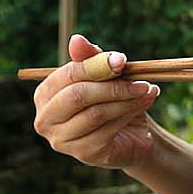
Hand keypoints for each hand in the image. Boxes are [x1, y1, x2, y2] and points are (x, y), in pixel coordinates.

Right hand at [32, 34, 160, 168]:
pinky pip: (108, 129)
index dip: (96, 66)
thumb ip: (89, 59)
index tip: (122, 61)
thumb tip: (76, 39)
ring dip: (127, 99)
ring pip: (96, 113)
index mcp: (45, 95)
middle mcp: (45, 120)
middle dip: (112, 85)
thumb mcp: (103, 77)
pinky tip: (145, 103)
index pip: (67, 75)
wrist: (131, 135)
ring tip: (147, 89)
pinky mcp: (84, 154)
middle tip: (140, 79)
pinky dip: (130, 113)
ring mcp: (62, 141)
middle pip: (78, 96)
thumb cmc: (112, 101)